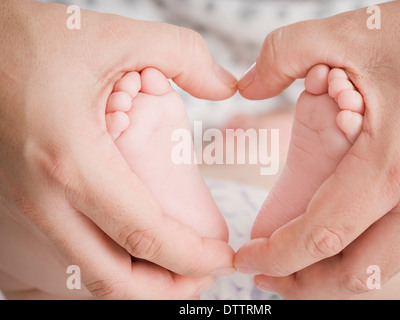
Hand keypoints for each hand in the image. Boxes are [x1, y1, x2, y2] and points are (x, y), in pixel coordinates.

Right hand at [0, 0, 235, 298]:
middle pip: (111, 276)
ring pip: (87, 272)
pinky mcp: (25, 201)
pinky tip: (135, 248)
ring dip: (136, 285)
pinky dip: (110, 264)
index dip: (190, 255)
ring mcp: (29, 205)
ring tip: (175, 272)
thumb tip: (227, 86)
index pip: (144, 233)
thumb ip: (183, 55)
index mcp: (72, 161)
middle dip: (164, 290)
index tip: (222, 258)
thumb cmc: (30, 41)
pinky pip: (71, 251)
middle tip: (202, 281)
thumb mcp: (115, 36)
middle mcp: (45, 197)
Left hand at [235, 0, 399, 298]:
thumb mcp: (344, 34)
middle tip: (266, 277)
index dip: (275, 257)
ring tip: (292, 265)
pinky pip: (398, 249)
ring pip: (379, 269)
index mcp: (393, 161)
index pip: (321, 235)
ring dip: (330, 277)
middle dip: (302, 285)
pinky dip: (358, 258)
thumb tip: (246, 86)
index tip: (245, 260)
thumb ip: (282, 56)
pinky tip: (332, 242)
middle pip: (354, 274)